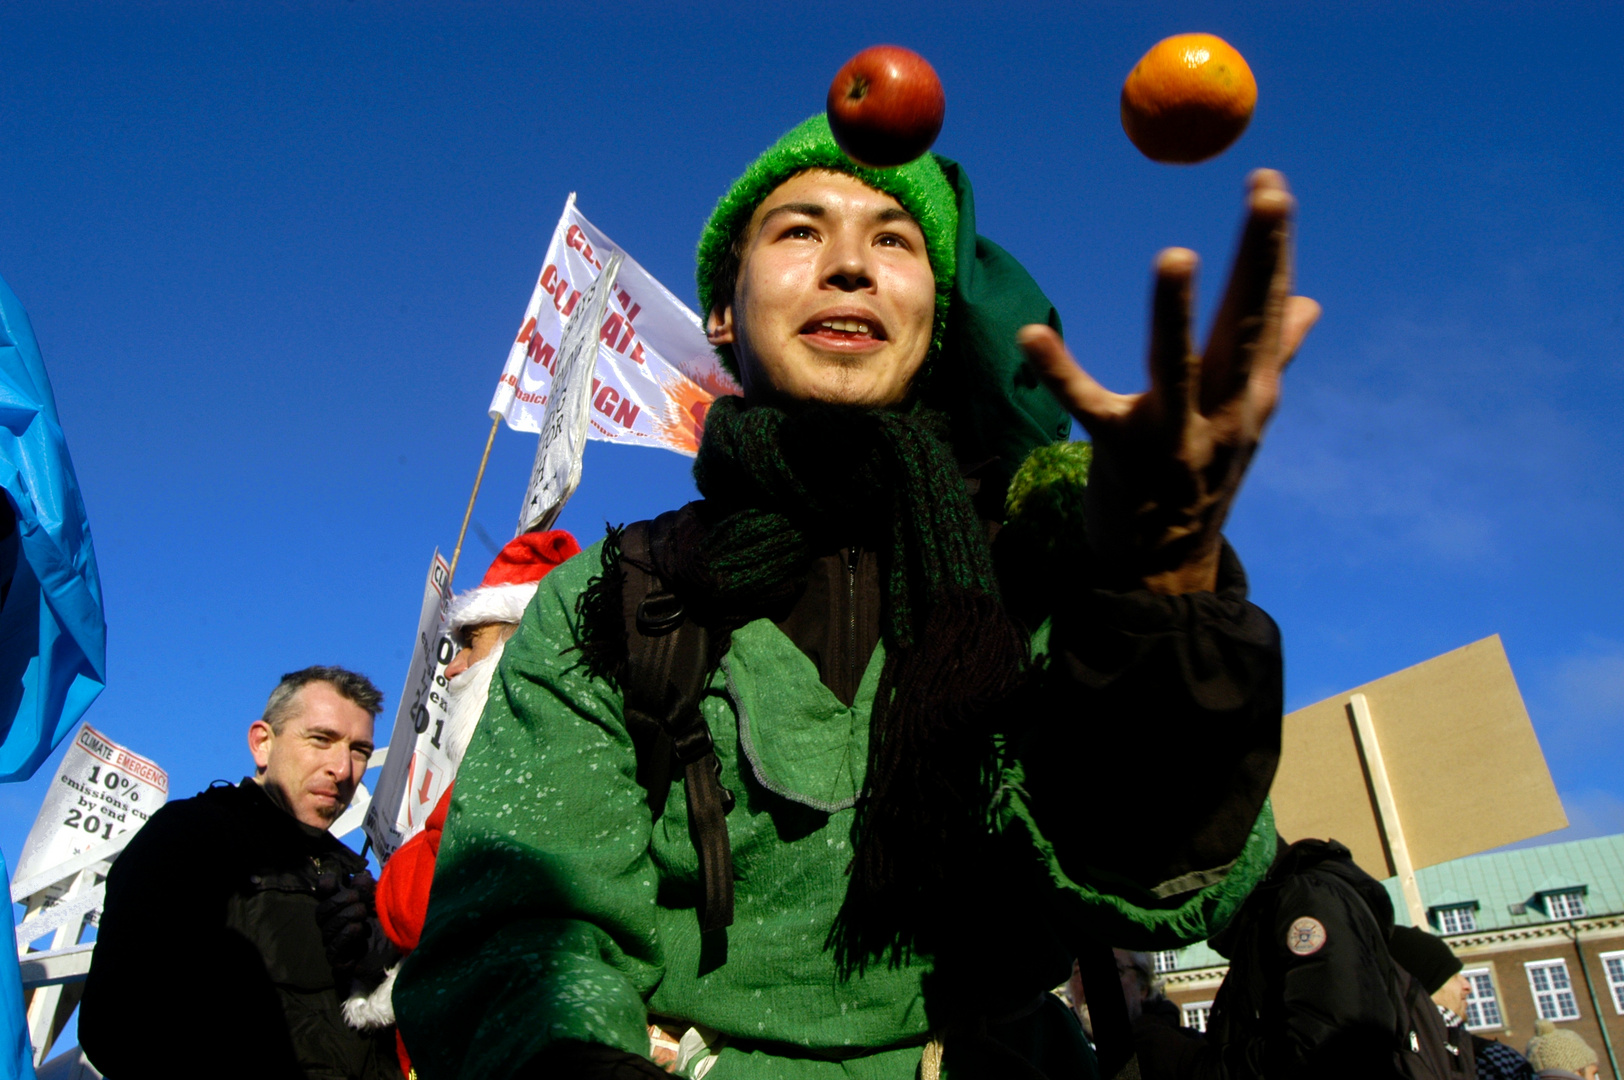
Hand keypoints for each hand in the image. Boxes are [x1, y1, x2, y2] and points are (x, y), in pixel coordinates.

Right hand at [314, 870, 386, 983]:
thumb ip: (369, 889)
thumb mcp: (382, 901)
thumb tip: (358, 879)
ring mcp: (335, 943)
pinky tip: (360, 928)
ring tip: (363, 912)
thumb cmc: (390, 924)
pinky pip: (333, 947)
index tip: (333, 880)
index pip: (323, 895)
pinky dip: (346, 934)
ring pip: (327, 928)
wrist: (401, 952)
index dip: (325, 885)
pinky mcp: (339, 960)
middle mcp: (334, 925)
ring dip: (345, 916)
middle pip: (321, 911)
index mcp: (341, 907)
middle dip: (338, 900)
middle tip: (357, 897)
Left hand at [1018, 170, 1320, 593]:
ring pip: (1178, 363)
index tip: (1270, 184)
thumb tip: (1310, 303)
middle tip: (1266, 193)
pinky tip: (1031, 336)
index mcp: (1253, 392)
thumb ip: (1273, 358)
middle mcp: (1225, 411)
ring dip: (1176, 311)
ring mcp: (1176, 436)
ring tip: (1174, 257)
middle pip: (1246, 322)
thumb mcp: (1244, 421)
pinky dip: (1059, 372)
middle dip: (1258, 256)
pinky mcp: (1121, 455)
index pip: (1271, 305)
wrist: (1167, 570)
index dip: (1271, 245)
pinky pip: (1089, 407)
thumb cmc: (1203, 480)